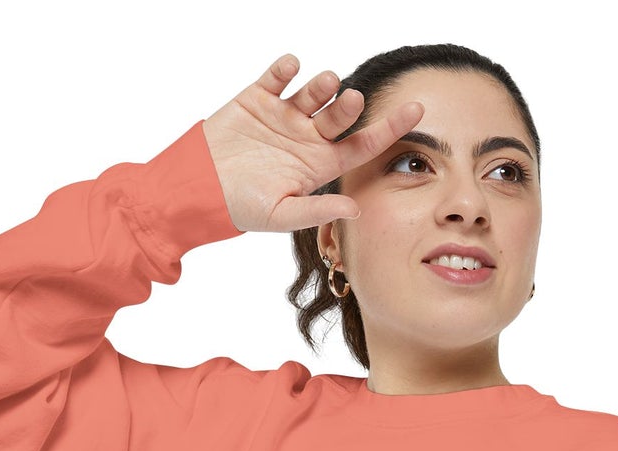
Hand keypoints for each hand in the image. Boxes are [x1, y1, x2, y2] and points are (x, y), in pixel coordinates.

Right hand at [201, 53, 423, 233]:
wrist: (199, 188)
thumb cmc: (242, 207)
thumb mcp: (282, 215)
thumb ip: (317, 210)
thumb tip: (357, 207)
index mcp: (319, 164)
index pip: (363, 144)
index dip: (390, 128)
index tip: (418, 112)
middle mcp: (307, 137)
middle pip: (339, 116)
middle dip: (348, 106)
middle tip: (350, 99)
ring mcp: (284, 115)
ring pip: (313, 92)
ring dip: (322, 85)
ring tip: (326, 83)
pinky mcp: (258, 98)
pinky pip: (277, 76)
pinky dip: (285, 68)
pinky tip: (290, 67)